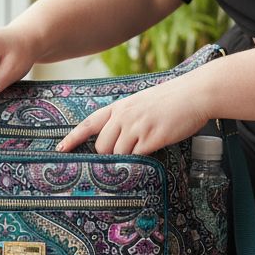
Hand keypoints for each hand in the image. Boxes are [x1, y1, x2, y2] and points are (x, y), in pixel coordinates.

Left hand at [57, 77, 210, 154]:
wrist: (194, 94)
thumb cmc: (172, 99)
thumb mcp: (142, 102)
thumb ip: (126, 117)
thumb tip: (117, 139)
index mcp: (120, 106)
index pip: (89, 123)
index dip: (73, 137)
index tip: (60, 148)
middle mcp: (124, 116)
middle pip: (102, 146)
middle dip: (110, 155)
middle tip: (127, 153)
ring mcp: (136, 127)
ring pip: (117, 155)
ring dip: (126, 160)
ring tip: (142, 151)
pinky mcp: (151, 138)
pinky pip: (136, 158)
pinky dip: (141, 160)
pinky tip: (151, 153)